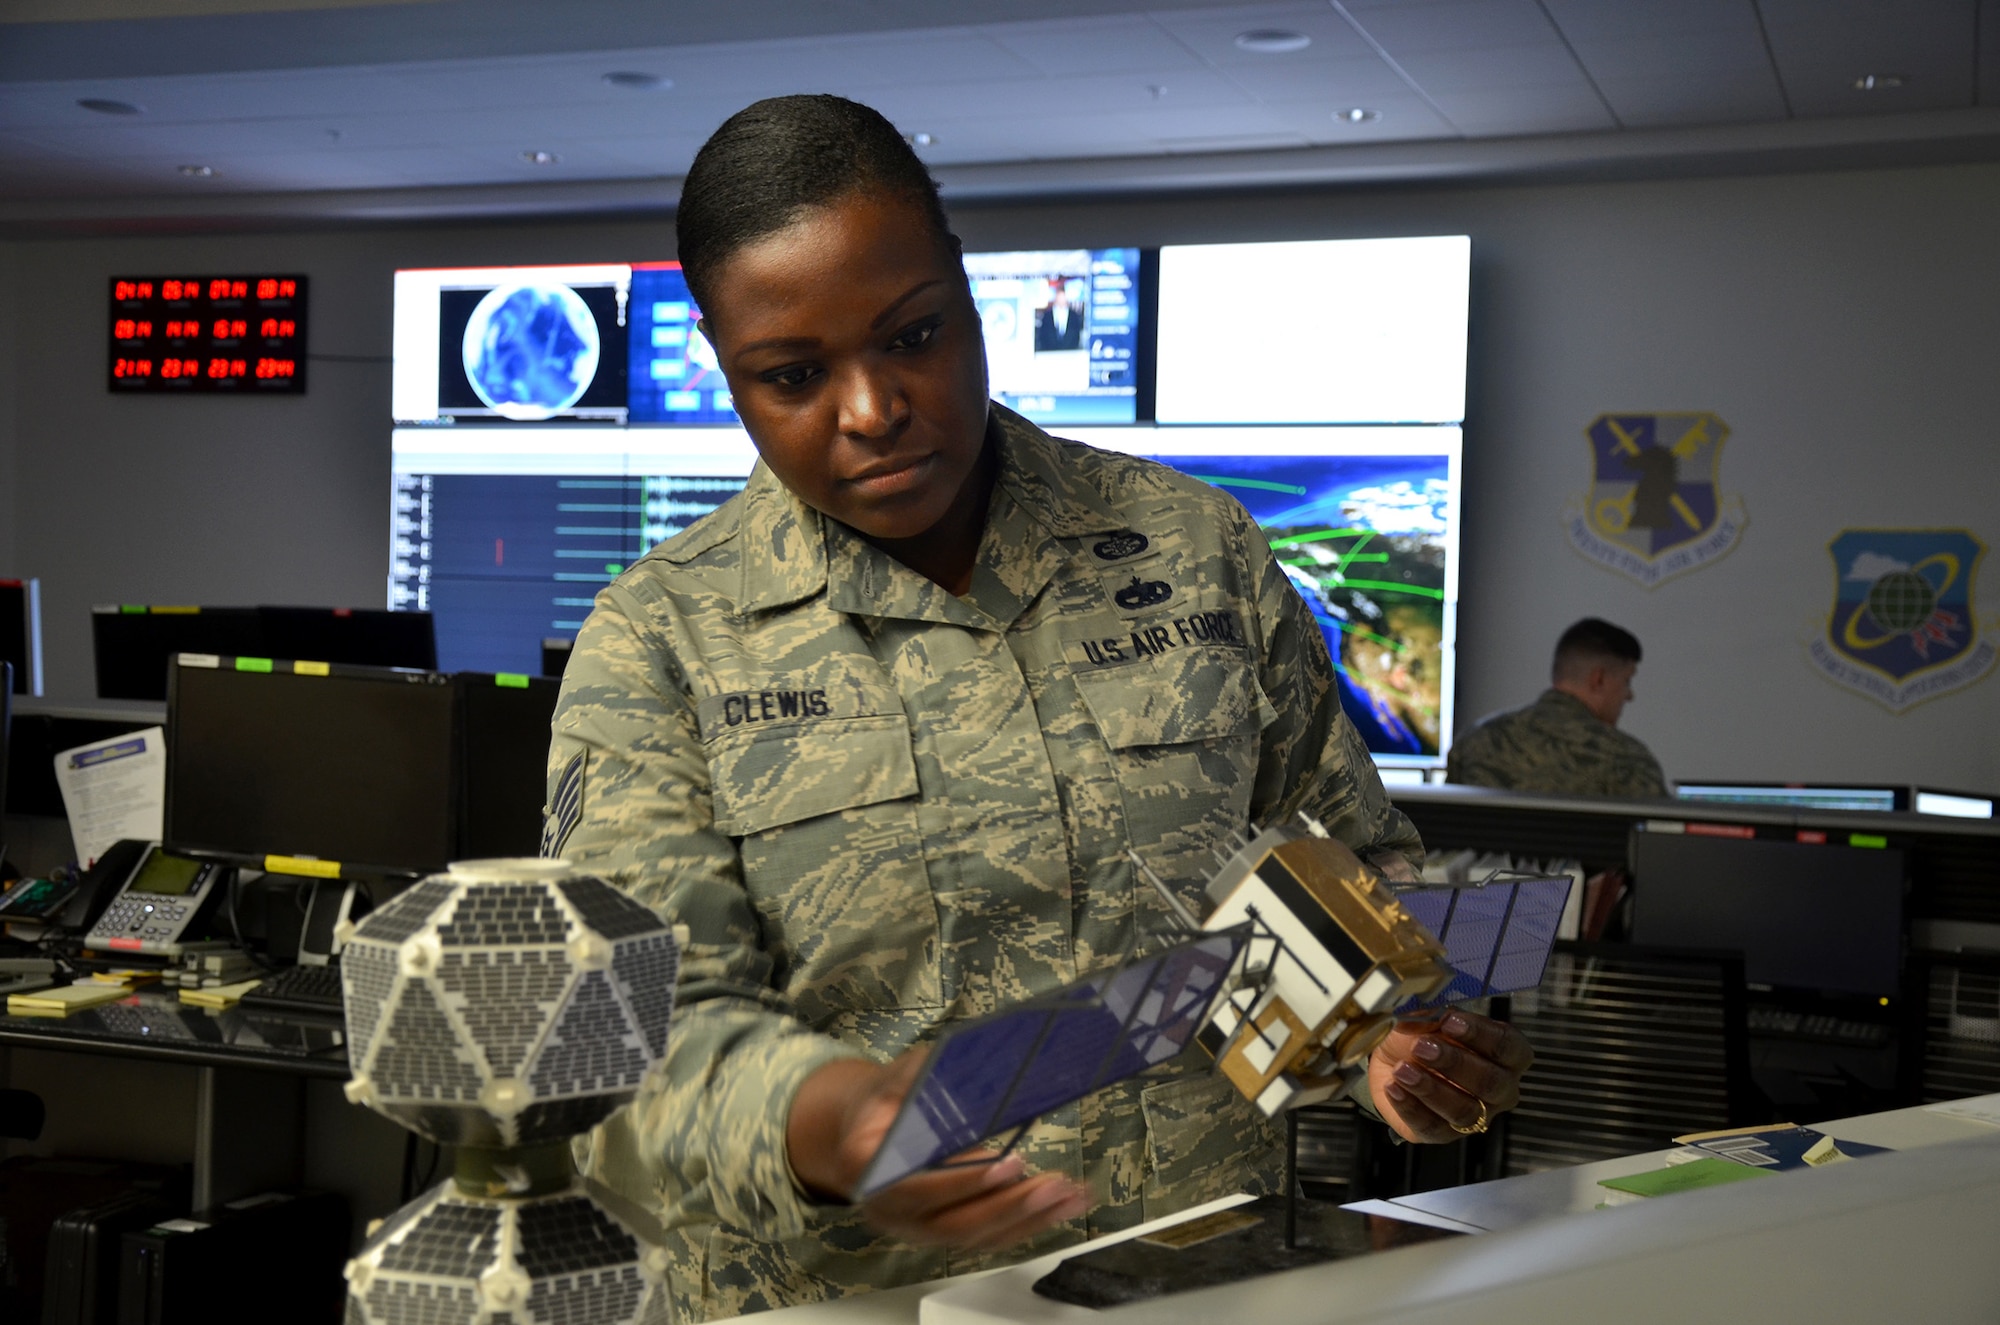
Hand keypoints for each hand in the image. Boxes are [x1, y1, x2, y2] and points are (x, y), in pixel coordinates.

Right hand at [787, 1051, 1090, 1249]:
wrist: (868, 1127)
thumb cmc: (888, 1097)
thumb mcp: (901, 1075)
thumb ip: (931, 1078)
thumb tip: (982, 1063)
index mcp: (866, 1167)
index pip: (916, 1185)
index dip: (963, 1180)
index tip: (1007, 1164)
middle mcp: (889, 1210)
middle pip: (952, 1223)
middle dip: (1008, 1206)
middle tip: (1052, 1186)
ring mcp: (916, 1228)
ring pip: (975, 1236)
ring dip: (1027, 1219)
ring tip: (1069, 1197)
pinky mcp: (943, 1232)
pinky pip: (986, 1237)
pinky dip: (1027, 1223)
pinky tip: (1060, 1207)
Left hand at [1366, 1009, 1532, 1143]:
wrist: (1391, 1060)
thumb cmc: (1423, 1036)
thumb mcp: (1429, 1019)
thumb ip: (1437, 1018)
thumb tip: (1437, 1017)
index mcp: (1506, 1056)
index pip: (1509, 1047)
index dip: (1481, 1035)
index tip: (1449, 1021)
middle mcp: (1500, 1090)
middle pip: (1491, 1083)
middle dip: (1455, 1063)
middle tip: (1421, 1047)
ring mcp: (1476, 1116)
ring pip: (1464, 1111)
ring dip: (1430, 1089)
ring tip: (1402, 1070)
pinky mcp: (1444, 1133)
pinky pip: (1433, 1127)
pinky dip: (1410, 1107)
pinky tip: (1394, 1088)